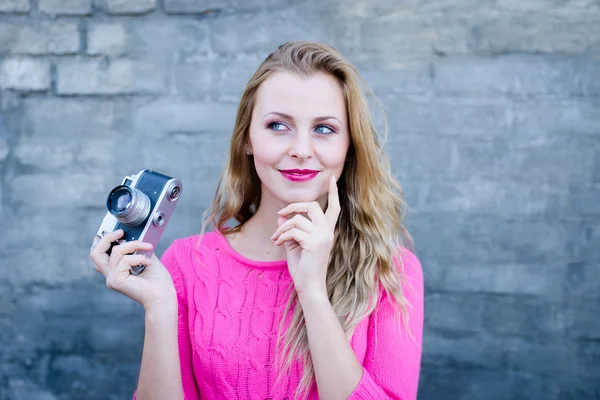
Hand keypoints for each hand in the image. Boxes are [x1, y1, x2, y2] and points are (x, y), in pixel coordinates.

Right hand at [90, 229, 176, 311]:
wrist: (163, 298)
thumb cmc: (158, 282)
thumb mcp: (147, 259)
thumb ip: (138, 249)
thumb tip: (137, 235)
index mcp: (116, 270)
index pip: (99, 254)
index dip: (104, 240)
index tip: (119, 232)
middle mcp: (110, 275)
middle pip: (95, 252)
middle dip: (107, 238)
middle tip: (122, 233)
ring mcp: (112, 279)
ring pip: (115, 252)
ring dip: (134, 245)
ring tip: (148, 248)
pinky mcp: (117, 281)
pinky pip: (124, 260)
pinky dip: (138, 257)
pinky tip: (148, 262)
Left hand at [270, 175, 340, 296]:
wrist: (309, 287)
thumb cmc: (303, 268)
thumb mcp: (295, 244)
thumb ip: (291, 229)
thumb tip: (282, 215)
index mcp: (327, 231)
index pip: (334, 208)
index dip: (333, 193)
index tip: (332, 179)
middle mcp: (328, 232)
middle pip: (312, 206)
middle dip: (293, 207)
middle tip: (280, 215)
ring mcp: (322, 237)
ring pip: (297, 219)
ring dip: (282, 227)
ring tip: (276, 238)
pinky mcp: (314, 243)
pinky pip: (293, 230)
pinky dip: (281, 235)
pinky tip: (277, 243)